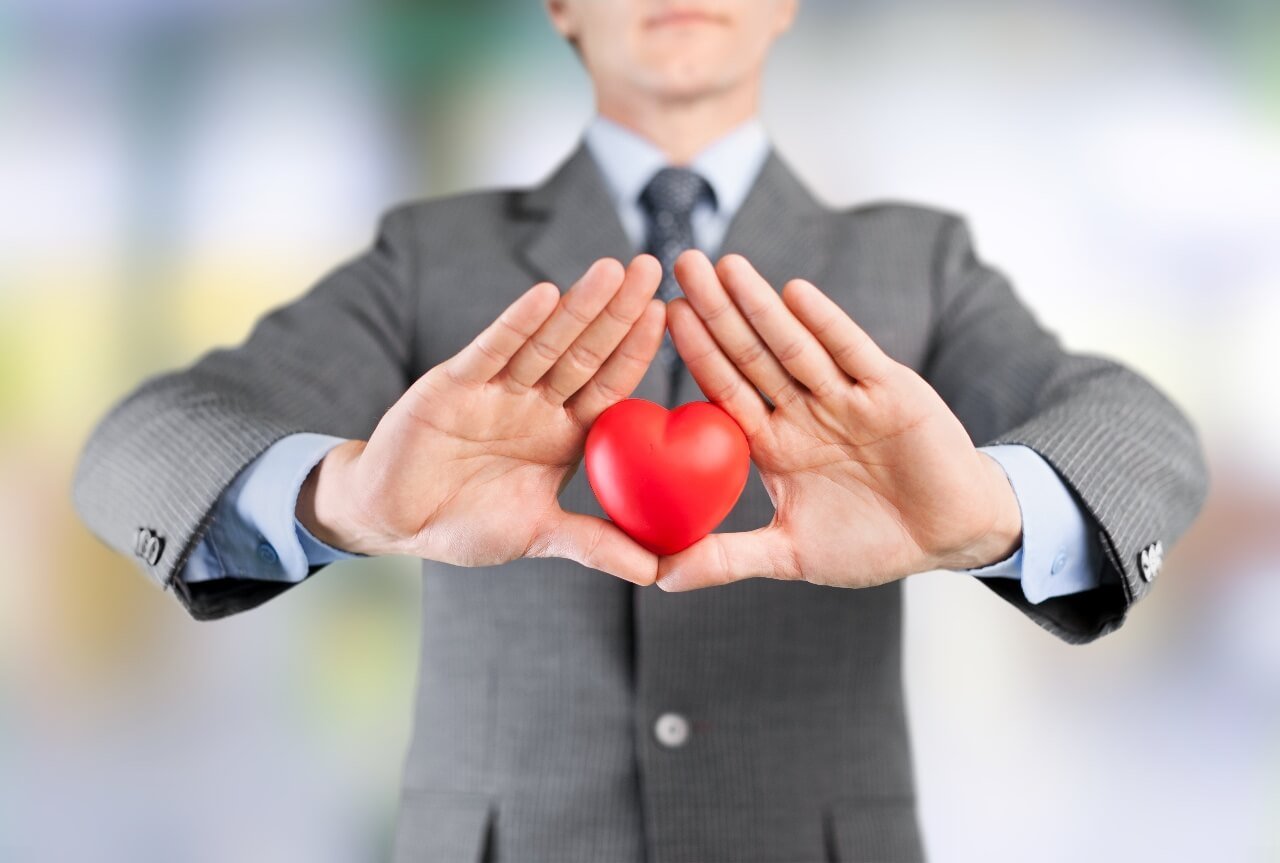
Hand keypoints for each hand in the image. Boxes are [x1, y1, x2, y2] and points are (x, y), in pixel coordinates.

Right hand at [297, 255, 666, 584]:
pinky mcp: (452, 384)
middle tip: (652, 267)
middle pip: (585, 350)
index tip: (671, 315)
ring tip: (613, 269)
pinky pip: (491, 350)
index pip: (608, 385)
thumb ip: (594, 544)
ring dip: (579, 305)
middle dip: (619, 310)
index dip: (637, 351)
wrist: (392, 519)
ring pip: (545, 341)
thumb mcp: (538, 535)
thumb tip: (656, 572)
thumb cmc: (464, 524)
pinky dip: (516, 324)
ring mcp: (495, 389)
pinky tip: (546, 295)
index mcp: (563, 433)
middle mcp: (535, 402)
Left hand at [655, 250, 1021, 590]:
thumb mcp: (792, 555)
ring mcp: (846, 397)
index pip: (726, 390)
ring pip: (795, 345)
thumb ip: (727, 559)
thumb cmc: (872, 543)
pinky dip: (826, 324)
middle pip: (752, 354)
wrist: (951, 534)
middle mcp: (804, 411)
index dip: (696, 354)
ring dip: (761, 305)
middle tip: (680, 264)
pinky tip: (794, 294)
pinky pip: (853, 352)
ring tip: (726, 266)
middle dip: (716, 311)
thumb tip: (657, 578)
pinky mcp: (891, 390)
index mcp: (774, 444)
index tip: (660, 319)